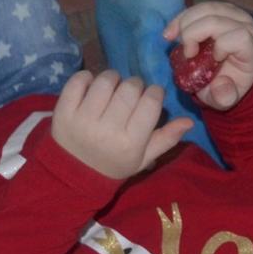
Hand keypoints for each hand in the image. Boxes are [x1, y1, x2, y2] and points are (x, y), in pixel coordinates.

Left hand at [52, 71, 192, 178]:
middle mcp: (107, 130)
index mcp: (131, 142)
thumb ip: (166, 139)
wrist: (71, 175)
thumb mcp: (144, 158)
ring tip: (113, 88)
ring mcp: (83, 120)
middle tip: (131, 93)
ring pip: (105, 81)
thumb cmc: (114, 164)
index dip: (154, 92)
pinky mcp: (63, 112)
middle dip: (135, 85)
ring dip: (113, 78)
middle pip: (130, 88)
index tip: (151, 95)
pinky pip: (78, 82)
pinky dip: (86, 77)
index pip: (151, 102)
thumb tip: (189, 121)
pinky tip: (91, 85)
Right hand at [162, 2, 252, 110]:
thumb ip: (224, 96)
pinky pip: (202, 6)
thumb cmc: (227, 86)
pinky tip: (172, 30)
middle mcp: (248, 28)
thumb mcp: (224, 99)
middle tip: (185, 52)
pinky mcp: (223, 10)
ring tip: (170, 38)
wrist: (229, 75)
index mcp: (251, 50)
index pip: (239, 37)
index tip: (211, 59)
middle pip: (217, 19)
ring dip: (185, 22)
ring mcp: (236, 16)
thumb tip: (220, 87)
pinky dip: (183, 17)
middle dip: (193, 33)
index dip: (221, 45)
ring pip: (208, 8)